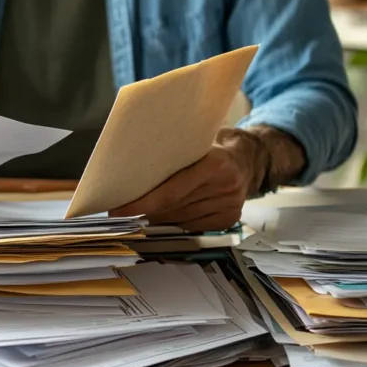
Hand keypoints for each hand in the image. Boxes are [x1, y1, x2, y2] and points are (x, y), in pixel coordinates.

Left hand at [110, 128, 265, 231]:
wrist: (248, 158)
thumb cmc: (213, 146)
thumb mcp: (195, 140)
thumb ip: (172, 151)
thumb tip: (130, 165)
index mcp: (215, 163)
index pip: (171, 192)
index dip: (142, 203)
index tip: (118, 209)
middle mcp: (225, 186)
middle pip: (174, 207)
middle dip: (145, 210)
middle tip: (121, 209)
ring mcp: (230, 205)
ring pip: (181, 219)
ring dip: (157, 218)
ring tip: (140, 212)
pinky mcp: (230, 219)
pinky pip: (193, 226)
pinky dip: (175, 222)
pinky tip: (163, 217)